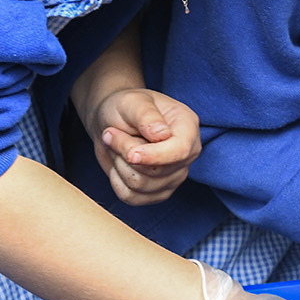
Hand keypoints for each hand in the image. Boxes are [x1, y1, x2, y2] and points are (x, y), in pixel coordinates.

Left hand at [87, 87, 200, 205]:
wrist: (112, 123)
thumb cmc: (124, 108)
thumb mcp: (132, 102)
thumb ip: (146, 115)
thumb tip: (161, 135)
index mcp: (187, 127)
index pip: (179, 151)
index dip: (154, 157)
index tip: (130, 154)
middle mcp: (187, 154)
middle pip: (156, 172)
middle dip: (126, 154)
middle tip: (111, 134)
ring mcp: (175, 176)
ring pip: (142, 186)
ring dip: (119, 165)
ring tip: (116, 146)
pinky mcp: (159, 192)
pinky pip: (133, 198)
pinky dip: (117, 181)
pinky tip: (118, 163)